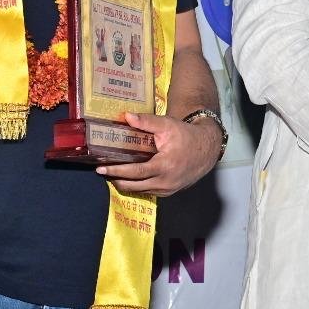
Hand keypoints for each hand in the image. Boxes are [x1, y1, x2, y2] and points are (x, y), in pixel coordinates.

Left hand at [101, 111, 222, 196]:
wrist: (207, 149)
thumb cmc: (187, 136)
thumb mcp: (167, 125)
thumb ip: (147, 121)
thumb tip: (126, 116)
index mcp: (164, 166)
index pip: (135, 172)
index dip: (117, 171)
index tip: (102, 168)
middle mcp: (166, 181)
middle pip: (134, 185)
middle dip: (116, 179)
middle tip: (102, 171)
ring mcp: (168, 189)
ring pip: (140, 190)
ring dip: (125, 183)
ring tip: (112, 174)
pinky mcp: (170, 192)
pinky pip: (148, 191)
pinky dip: (137, 186)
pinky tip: (129, 178)